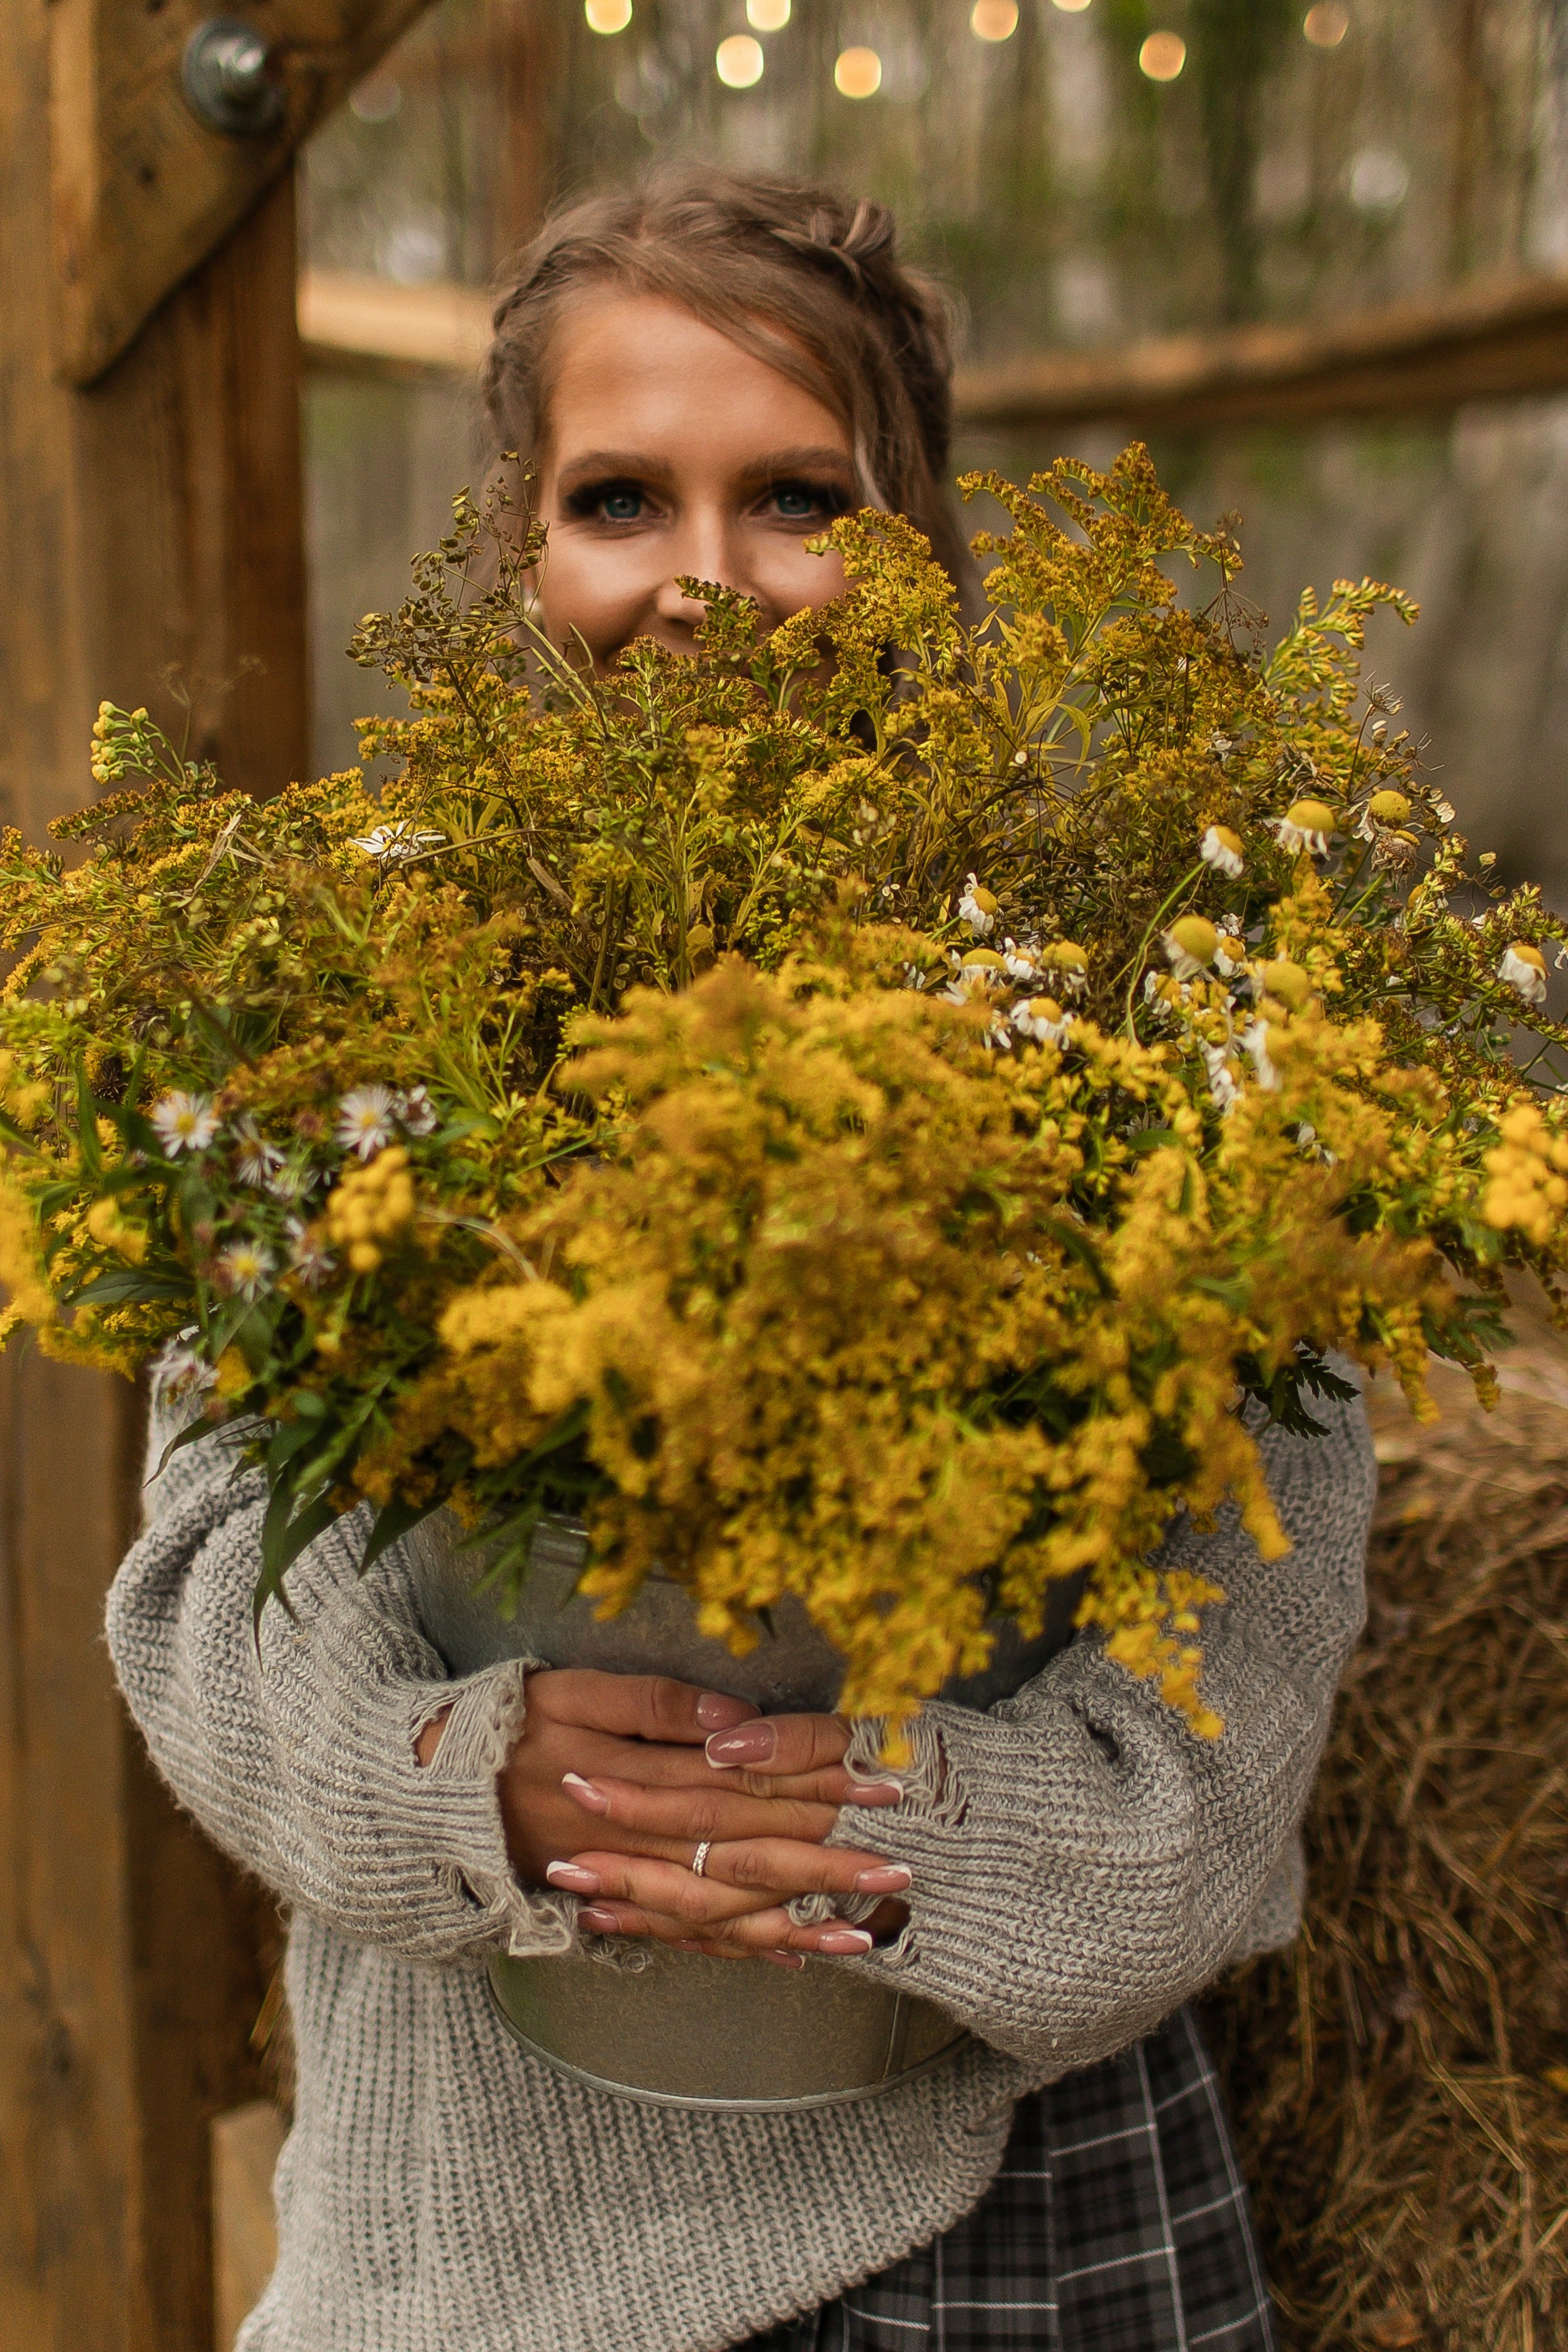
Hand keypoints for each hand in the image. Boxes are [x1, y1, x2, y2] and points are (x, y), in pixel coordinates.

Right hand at [473, 1670, 901, 1959]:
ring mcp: (631, 1881)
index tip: (878, 1778)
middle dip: (827, 1863)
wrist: (429, 1800)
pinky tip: (796, 1958)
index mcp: (638, 1776)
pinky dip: (745, 1949)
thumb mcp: (567, 1691)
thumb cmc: (503, 1729)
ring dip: (800, 1920)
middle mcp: (641, 1840)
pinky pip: (690, 1937)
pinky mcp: (619, 1904)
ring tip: (869, 1930)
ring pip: (727, 1908)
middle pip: (748, 1851)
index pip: (744, 1779)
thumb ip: (650, 1703)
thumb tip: (730, 1718)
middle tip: (899, 1866)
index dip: (813, 1780)